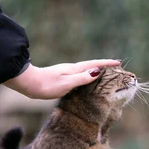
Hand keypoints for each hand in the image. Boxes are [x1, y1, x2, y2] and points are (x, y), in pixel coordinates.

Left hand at [3, 59, 120, 98]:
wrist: (29, 84)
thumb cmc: (46, 85)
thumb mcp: (66, 83)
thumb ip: (81, 78)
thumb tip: (97, 72)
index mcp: (75, 69)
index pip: (94, 65)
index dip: (107, 64)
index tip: (118, 62)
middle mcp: (72, 69)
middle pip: (92, 66)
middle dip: (104, 66)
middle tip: (116, 67)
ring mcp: (67, 73)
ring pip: (86, 71)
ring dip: (97, 71)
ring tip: (106, 74)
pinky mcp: (63, 78)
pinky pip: (80, 76)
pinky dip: (88, 77)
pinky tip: (87, 81)